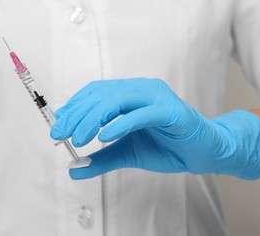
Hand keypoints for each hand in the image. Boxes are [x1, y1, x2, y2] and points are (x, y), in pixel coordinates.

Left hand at [51, 78, 259, 179]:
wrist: (202, 153)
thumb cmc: (166, 147)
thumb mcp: (126, 154)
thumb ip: (100, 159)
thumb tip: (73, 170)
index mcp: (130, 94)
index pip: (96, 93)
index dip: (74, 106)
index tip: (57, 124)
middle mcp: (141, 89)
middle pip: (102, 95)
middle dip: (77, 114)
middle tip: (59, 133)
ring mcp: (157, 97)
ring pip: (118, 100)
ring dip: (94, 118)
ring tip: (78, 137)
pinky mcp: (171, 111)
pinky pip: (142, 114)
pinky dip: (122, 123)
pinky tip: (104, 136)